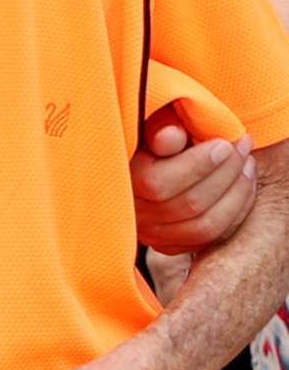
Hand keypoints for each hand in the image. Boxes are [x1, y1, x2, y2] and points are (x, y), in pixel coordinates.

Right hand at [130, 104, 255, 253]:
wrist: (142, 160)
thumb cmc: (145, 136)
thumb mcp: (146, 124)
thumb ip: (158, 128)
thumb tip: (172, 136)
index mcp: (122, 182)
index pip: (160, 183)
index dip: (199, 164)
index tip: (224, 143)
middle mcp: (134, 215)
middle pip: (191, 204)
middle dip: (226, 173)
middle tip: (242, 146)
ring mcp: (152, 235)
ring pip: (207, 225)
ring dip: (237, 193)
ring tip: (246, 164)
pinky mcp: (171, 245)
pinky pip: (212, 237)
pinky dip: (236, 212)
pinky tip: (242, 186)